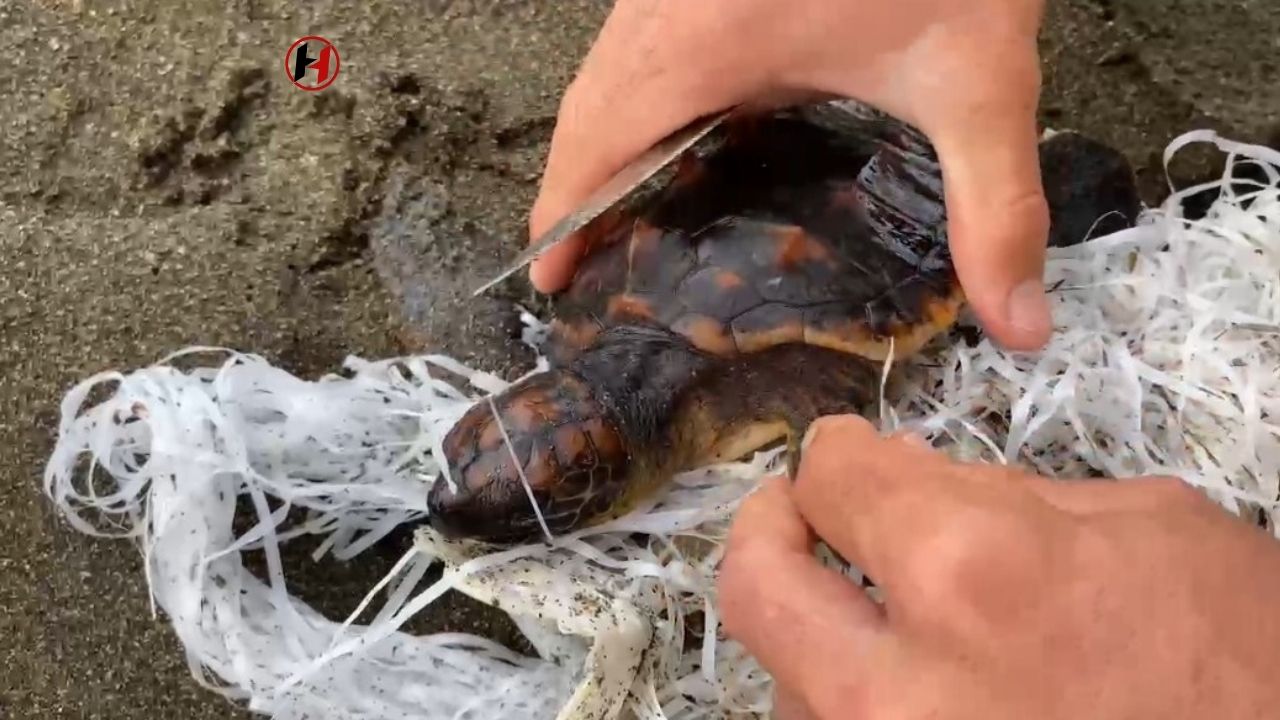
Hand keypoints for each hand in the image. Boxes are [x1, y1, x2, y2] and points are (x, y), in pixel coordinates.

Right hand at [530, 0, 1052, 349]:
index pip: (597, 139)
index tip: (548, 279)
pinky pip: (643, 40)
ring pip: (610, 69)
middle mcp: (667, 6)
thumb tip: (1020, 326)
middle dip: (579, 189)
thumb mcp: (979, 81)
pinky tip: (687, 132)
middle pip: (588, 108)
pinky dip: (641, 97)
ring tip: (628, 213)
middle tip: (591, 264)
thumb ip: (995, 207)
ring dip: (608, 142)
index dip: (564, 214)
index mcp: (704, 42)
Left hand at [718, 415, 1279, 718]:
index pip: (832, 478)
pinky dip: (851, 706)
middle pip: (755, 586)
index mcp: (969, 571)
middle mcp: (898, 686)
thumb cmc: (1249, 658)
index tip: (846, 454)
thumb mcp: (1146, 528)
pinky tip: (907, 687)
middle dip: (771, 531)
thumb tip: (911, 483)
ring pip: (787, 684)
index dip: (838, 452)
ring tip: (870, 614)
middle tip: (797, 515)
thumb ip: (1003, 497)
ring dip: (817, 633)